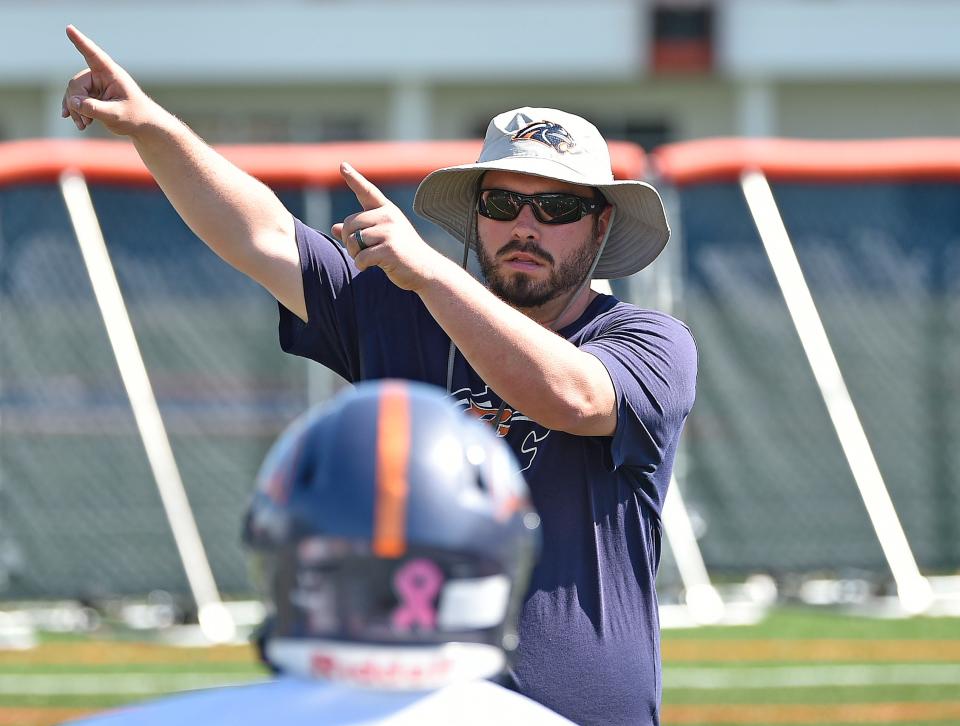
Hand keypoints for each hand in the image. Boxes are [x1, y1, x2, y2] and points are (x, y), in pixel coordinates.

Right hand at [61, 25, 157, 135]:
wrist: (143, 125)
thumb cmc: (135, 117)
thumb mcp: (115, 115)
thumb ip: (93, 109)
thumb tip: (72, 102)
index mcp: (112, 74)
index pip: (94, 55)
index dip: (80, 42)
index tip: (69, 28)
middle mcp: (102, 75)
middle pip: (76, 83)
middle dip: (76, 103)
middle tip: (84, 122)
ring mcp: (96, 84)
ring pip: (73, 92)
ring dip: (75, 109)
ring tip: (83, 125)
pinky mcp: (93, 94)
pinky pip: (75, 99)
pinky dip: (75, 110)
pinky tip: (78, 123)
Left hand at [332, 163, 444, 291]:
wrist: (426, 270)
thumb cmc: (402, 254)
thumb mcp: (382, 238)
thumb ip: (359, 231)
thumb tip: (334, 228)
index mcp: (387, 210)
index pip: (367, 191)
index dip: (354, 178)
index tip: (342, 165)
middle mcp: (389, 216)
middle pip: (351, 223)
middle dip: (349, 240)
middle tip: (359, 252)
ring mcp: (390, 231)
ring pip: (354, 240)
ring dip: (354, 254)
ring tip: (367, 260)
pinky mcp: (389, 249)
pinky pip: (361, 257)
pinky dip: (360, 265)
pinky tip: (369, 267)